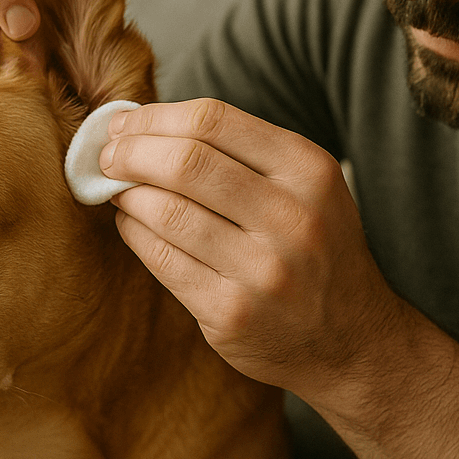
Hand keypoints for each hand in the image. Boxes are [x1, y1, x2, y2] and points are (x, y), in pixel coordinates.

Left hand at [102, 99, 402, 395]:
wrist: (351, 340)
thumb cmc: (314, 249)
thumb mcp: (306, 187)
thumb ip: (241, 153)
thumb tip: (144, 125)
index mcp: (309, 170)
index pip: (213, 120)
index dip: (155, 118)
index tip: (124, 124)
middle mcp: (292, 217)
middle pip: (184, 162)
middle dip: (130, 153)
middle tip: (107, 157)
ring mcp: (263, 270)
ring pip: (166, 212)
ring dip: (128, 196)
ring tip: (119, 192)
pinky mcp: (231, 313)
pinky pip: (162, 260)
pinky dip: (135, 234)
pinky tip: (134, 225)